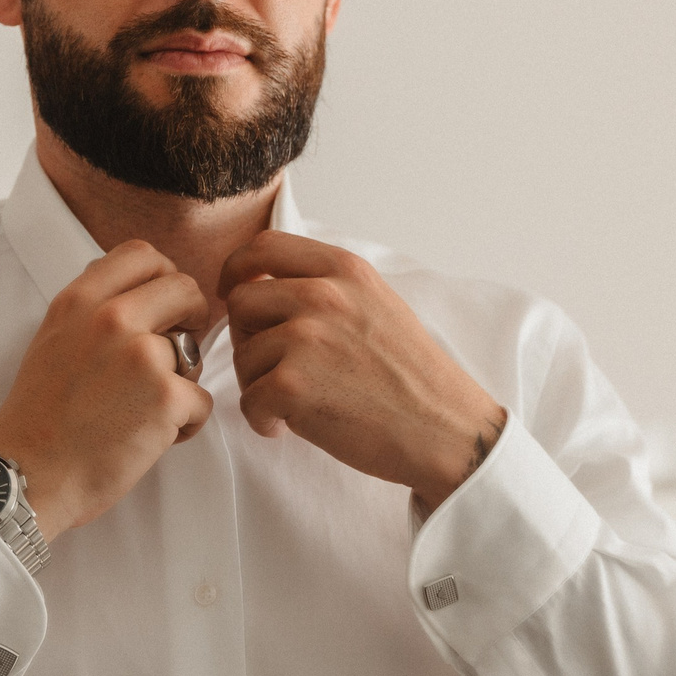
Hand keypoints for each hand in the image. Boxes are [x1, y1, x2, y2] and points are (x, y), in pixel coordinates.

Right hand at [0, 241, 211, 537]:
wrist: (26, 477)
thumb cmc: (40, 419)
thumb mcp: (53, 340)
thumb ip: (92, 310)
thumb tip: (139, 291)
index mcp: (78, 300)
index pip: (142, 252)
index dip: (164, 276)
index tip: (163, 306)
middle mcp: (111, 318)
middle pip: (184, 288)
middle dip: (191, 320)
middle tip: (176, 354)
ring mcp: (142, 355)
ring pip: (195, 351)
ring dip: (183, 381)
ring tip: (145, 410)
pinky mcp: (166, 397)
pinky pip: (202, 400)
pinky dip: (185, 425)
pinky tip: (148, 439)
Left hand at [219, 231, 506, 511]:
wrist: (444, 429)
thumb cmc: (412, 378)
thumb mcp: (379, 306)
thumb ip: (330, 287)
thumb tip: (269, 285)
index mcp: (345, 270)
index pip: (265, 246)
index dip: (236, 268)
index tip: (231, 290)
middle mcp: (323, 294)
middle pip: (242, 300)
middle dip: (247, 337)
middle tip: (273, 368)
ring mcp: (306, 337)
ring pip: (242, 354)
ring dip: (257, 384)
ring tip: (294, 403)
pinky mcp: (292, 383)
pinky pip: (248, 399)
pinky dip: (263, 420)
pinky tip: (289, 426)